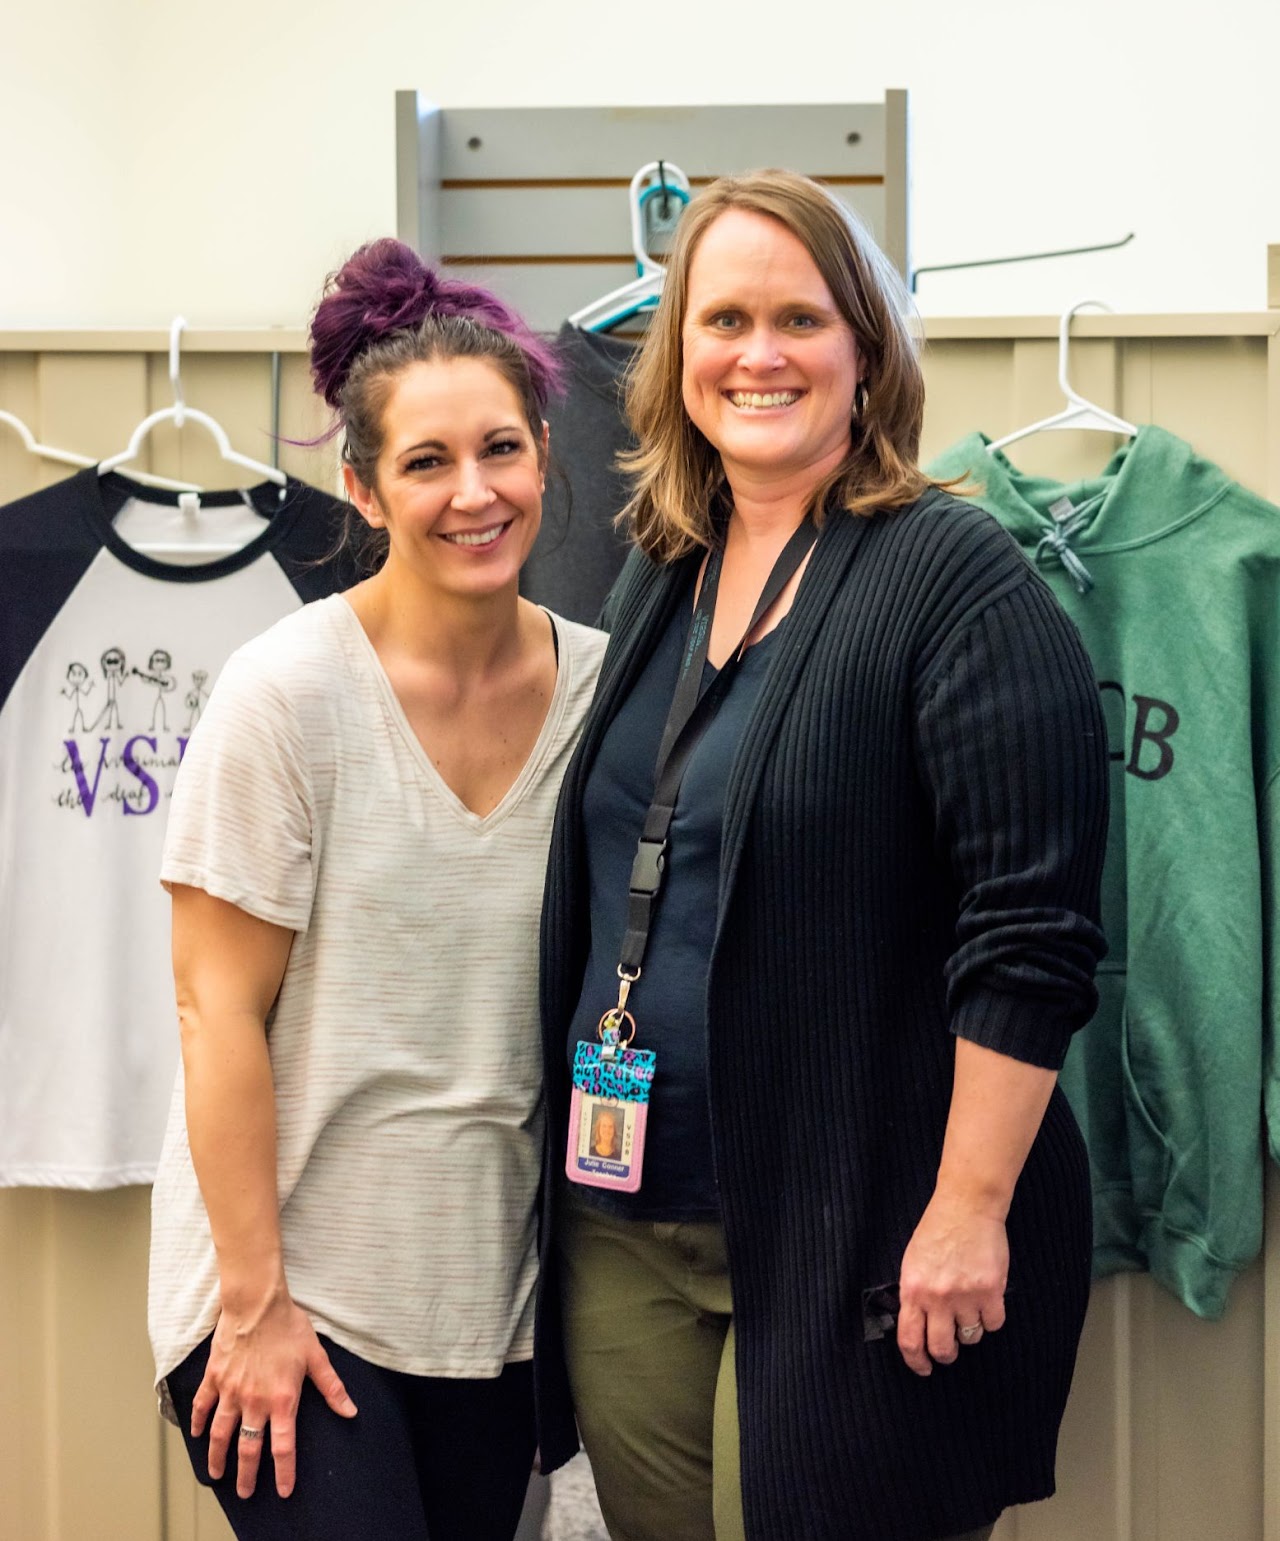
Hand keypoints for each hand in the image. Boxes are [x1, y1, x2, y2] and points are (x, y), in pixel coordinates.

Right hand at [191, 1293, 356, 1498]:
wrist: (257, 1302)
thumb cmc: (289, 1326)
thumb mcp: (316, 1356)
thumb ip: (332, 1387)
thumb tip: (351, 1411)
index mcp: (281, 1399)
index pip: (283, 1446)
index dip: (284, 1472)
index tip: (283, 1491)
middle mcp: (253, 1401)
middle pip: (248, 1449)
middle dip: (246, 1475)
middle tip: (244, 1493)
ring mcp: (230, 1391)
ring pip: (220, 1434)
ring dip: (217, 1457)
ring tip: (216, 1475)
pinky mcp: (214, 1378)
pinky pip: (201, 1406)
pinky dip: (196, 1423)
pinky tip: (195, 1435)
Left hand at [895, 1191, 1007, 1376]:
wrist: (966, 1206)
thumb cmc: (937, 1230)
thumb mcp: (912, 1262)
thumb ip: (914, 1294)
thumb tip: (917, 1326)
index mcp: (913, 1289)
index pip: (910, 1340)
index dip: (916, 1361)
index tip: (923, 1368)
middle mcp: (937, 1297)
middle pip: (942, 1348)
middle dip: (946, 1354)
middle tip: (950, 1349)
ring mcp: (966, 1295)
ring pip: (971, 1337)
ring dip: (970, 1330)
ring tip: (969, 1308)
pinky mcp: (991, 1290)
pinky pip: (994, 1324)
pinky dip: (991, 1318)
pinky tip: (987, 1301)